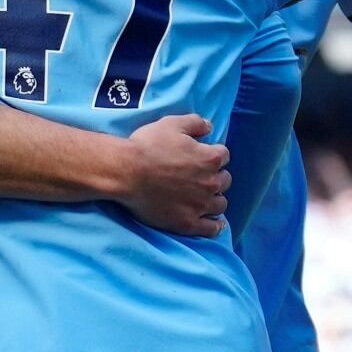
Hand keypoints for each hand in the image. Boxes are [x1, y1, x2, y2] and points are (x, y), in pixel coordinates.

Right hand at [111, 112, 231, 236]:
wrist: (126, 173)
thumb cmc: (147, 146)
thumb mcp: (171, 124)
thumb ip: (195, 123)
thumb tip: (210, 126)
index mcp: (209, 158)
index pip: (224, 156)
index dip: (214, 154)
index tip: (204, 156)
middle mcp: (210, 183)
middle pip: (225, 180)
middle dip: (216, 177)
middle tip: (201, 177)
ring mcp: (200, 205)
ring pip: (220, 204)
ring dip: (215, 199)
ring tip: (205, 198)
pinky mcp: (188, 223)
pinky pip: (211, 229)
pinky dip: (215, 226)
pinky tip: (214, 223)